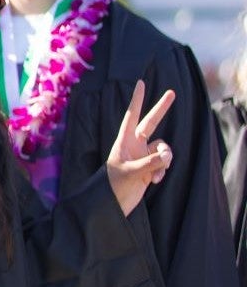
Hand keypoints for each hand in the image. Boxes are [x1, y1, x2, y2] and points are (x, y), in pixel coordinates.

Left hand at [106, 81, 174, 216]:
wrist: (113, 203)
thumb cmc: (114, 186)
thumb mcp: (131, 173)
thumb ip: (151, 163)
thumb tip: (168, 156)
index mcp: (124, 141)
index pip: (132, 116)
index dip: (137, 99)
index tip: (140, 83)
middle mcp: (135, 145)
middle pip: (151, 122)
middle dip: (161, 108)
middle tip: (172, 92)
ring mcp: (143, 155)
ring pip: (163, 148)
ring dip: (164, 159)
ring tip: (156, 173)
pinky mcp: (150, 167)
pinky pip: (164, 162)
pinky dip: (163, 170)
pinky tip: (155, 181)